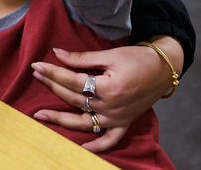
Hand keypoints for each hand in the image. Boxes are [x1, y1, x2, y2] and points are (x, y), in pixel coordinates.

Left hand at [31, 37, 182, 151]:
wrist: (163, 69)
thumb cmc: (138, 58)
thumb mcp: (110, 55)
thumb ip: (83, 58)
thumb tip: (58, 54)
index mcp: (108, 88)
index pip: (73, 81)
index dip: (53, 72)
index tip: (36, 65)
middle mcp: (111, 107)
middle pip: (74, 99)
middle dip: (52, 86)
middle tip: (36, 76)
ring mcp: (117, 118)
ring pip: (83, 123)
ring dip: (60, 120)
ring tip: (40, 115)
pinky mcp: (124, 124)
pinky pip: (109, 140)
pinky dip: (96, 146)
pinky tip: (81, 147)